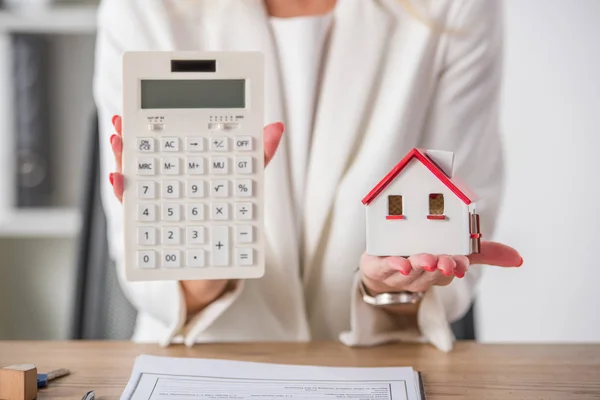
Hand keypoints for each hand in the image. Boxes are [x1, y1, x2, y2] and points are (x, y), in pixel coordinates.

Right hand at [108, 115, 283, 314]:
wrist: (221, 261)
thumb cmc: (230, 217)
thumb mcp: (247, 183)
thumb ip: (257, 156)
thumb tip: (277, 126)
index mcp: (183, 170)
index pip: (163, 143)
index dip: (148, 125)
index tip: (137, 111)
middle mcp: (165, 185)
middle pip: (142, 157)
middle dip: (128, 138)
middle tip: (121, 122)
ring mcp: (158, 204)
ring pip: (134, 179)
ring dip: (121, 160)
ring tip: (118, 142)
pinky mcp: (154, 226)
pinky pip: (135, 210)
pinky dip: (124, 194)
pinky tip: (121, 180)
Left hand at [360, 242, 521, 295]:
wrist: (382, 263)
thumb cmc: (421, 253)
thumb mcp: (454, 250)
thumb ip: (484, 252)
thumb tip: (518, 259)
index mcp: (439, 269)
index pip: (451, 271)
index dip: (456, 267)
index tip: (461, 263)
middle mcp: (420, 273)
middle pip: (431, 274)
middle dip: (439, 268)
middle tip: (444, 262)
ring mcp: (398, 273)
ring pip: (409, 272)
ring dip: (417, 266)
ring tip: (423, 260)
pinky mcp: (377, 267)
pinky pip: (384, 269)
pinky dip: (391, 266)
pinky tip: (398, 264)